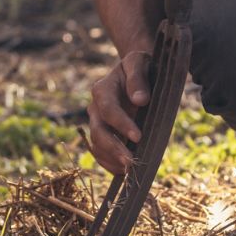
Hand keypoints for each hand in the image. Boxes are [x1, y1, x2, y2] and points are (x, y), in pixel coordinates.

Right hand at [85, 49, 154, 175]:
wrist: (135, 72)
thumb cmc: (139, 66)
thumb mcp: (139, 62)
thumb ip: (138, 78)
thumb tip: (140, 100)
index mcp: (102, 89)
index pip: (108, 109)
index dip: (121, 124)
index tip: (138, 136)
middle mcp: (95, 108)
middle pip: (98, 131)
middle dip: (113, 148)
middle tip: (131, 162)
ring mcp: (97, 123)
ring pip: (96, 145)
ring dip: (111, 159)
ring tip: (129, 171)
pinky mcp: (104, 134)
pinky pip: (100, 153)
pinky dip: (109, 164)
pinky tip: (123, 172)